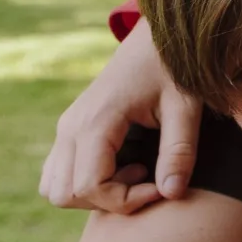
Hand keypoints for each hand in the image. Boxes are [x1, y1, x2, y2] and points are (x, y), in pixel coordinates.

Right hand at [40, 23, 201, 213]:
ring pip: (55, 189)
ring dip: (94, 195)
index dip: (125, 201)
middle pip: (66, 195)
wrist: (154, 40)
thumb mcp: (186, 108)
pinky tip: (124, 166)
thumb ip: (180, 150)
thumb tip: (171, 194)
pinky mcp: (68, 131)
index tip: (160, 188)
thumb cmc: (174, 70)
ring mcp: (65, 129)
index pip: (89, 187)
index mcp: (96, 121)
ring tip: (135, 172)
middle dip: (109, 201)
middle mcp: (71, 127)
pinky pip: (58, 175)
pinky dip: (85, 184)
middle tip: (148, 179)